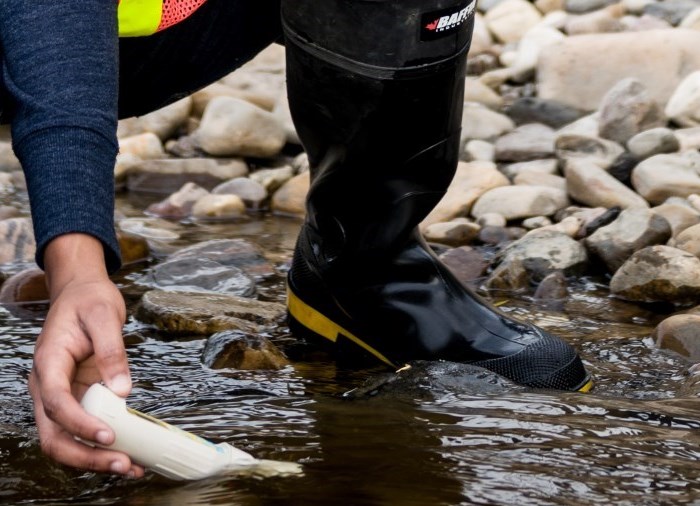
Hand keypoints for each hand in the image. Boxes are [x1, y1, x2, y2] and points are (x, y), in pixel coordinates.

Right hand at [29, 234, 143, 476]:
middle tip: (121, 464)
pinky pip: (83, 430)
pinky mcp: (77, 399)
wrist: (81, 293)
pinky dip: (101, 447)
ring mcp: (60, 395)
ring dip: (93, 459)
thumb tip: (122, 391)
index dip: (79, 423)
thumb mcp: (104, 315)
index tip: (107, 436)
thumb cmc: (89, 300)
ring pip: (65, 440)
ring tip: (129, 468)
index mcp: (48, 362)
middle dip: (85, 456)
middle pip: (54, 434)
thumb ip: (112, 352)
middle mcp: (48, 385)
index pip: (56, 401)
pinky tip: (129, 454)